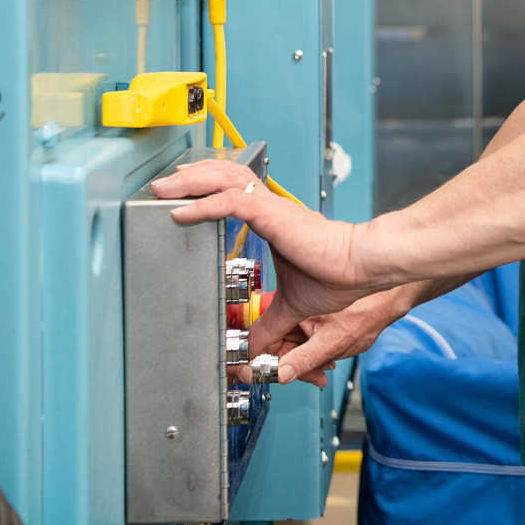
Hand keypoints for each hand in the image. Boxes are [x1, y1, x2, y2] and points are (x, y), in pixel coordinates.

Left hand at [148, 158, 376, 362]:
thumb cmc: (338, 276)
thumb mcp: (291, 306)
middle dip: (191, 176)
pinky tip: (181, 211)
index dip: (208, 184)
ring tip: (164, 189)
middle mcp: (270, 206)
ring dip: (191, 182)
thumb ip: (267, 325)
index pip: (235, 189)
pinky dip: (203, 205)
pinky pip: (231, 202)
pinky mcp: (272, 215)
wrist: (360, 266)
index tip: (183, 191)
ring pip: (224, 179)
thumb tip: (251, 350)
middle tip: (163, 183)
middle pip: (224, 174)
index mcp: (274, 218)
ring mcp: (271, 208)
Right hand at [249, 291, 410, 386]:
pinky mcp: (310, 320)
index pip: (264, 339)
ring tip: (325, 368)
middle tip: (313, 376)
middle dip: (293, 365)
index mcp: (292, 307)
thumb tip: (281, 374)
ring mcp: (301, 314)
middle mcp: (293, 308)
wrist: (385, 303)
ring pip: (291, 347)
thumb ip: (304, 361)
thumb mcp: (332, 344)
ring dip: (305, 362)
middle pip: (277, 345)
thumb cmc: (365, 313)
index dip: (264, 361)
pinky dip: (313, 354)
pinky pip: (303, 342)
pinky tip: (328, 359)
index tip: (268, 376)